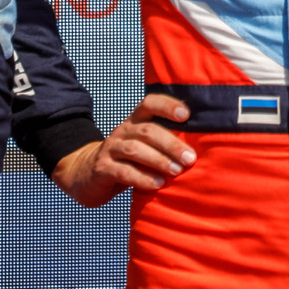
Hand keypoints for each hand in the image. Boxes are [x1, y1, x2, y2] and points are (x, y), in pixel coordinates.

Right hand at [50, 94, 194, 207]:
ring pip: (135, 150)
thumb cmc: (128, 161)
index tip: (186, 115)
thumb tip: (201, 147)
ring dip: (159, 160)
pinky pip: (123, 172)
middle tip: (190, 158)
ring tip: (176, 171)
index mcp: (135, 121)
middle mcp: (122, 131)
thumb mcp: (144, 147)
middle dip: (171, 144)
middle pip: (147, 131)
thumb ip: (165, 143)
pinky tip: (158, 184)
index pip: (150, 103)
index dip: (167, 105)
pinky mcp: (102, 169)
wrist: (86, 175)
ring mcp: (110, 149)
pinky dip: (143, 178)